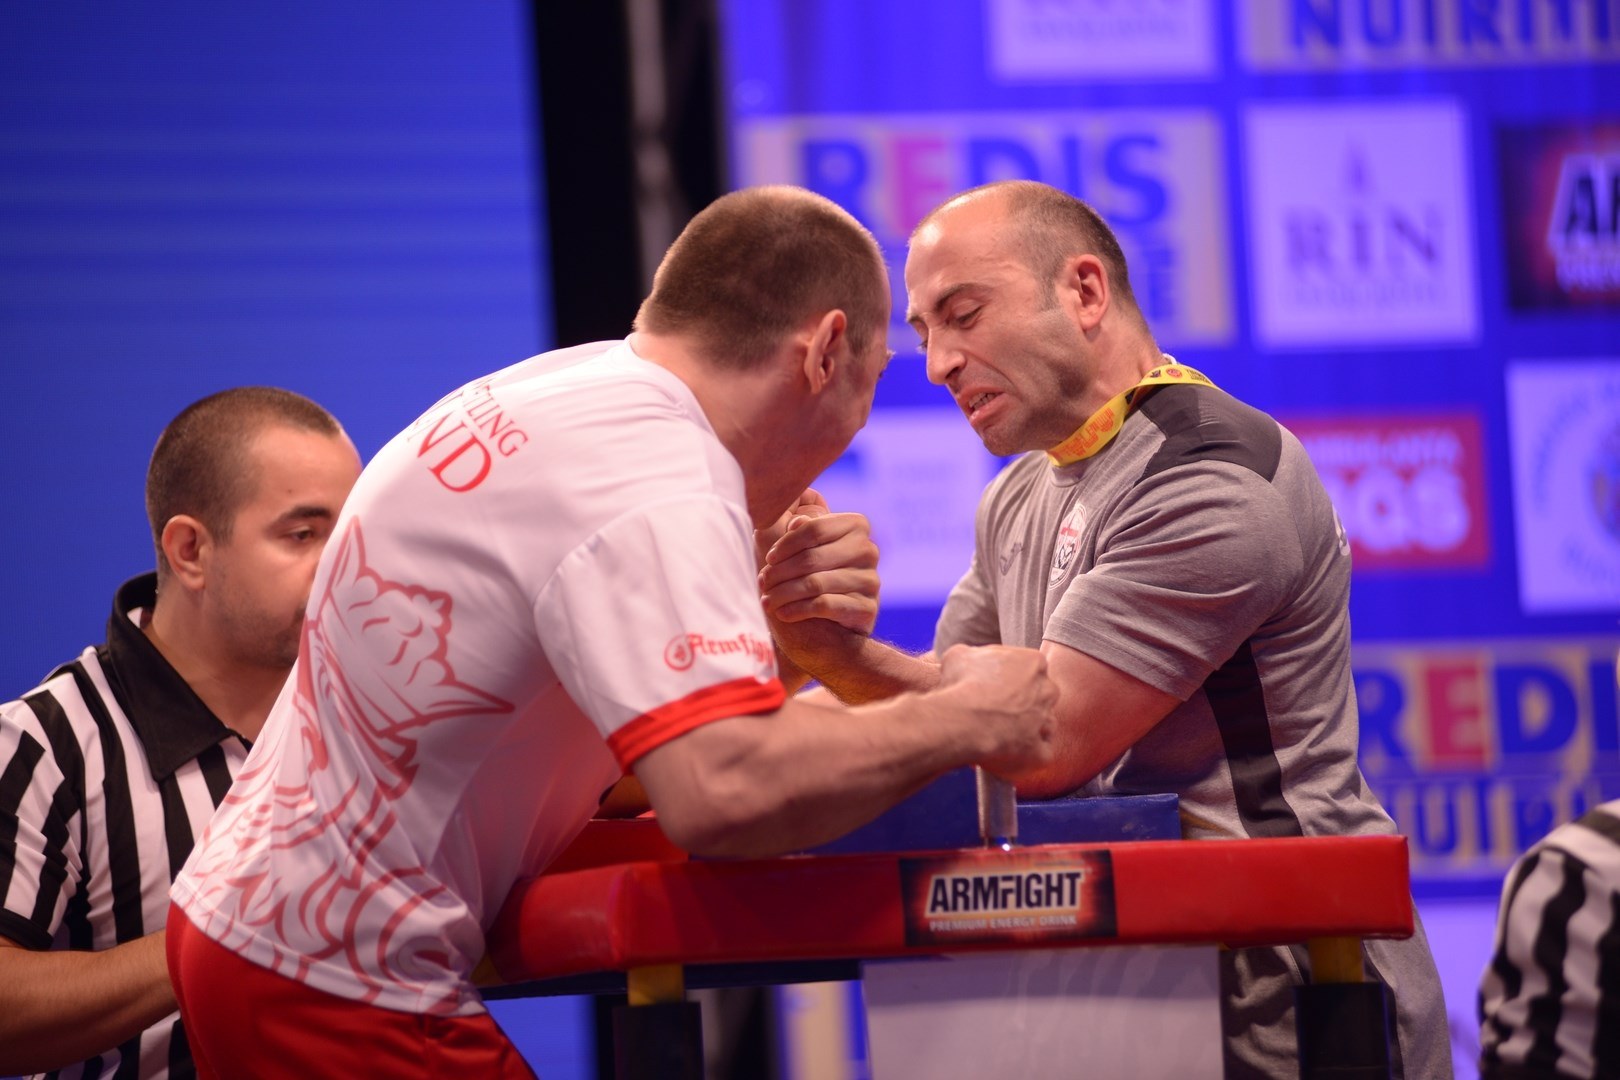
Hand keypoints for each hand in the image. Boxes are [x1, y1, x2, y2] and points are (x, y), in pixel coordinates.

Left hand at [757, 490, 879, 634]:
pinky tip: (783, 613)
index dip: (785, 543)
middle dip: (779, 572)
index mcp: (855, 526)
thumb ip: (793, 525)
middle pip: (811, 558)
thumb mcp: (799, 548)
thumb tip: (797, 520)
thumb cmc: (808, 578)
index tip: (768, 558)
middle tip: (762, 582)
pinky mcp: (867, 608)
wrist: (829, 629)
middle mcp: (868, 550)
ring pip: (814, 583)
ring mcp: (870, 580)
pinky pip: (824, 605)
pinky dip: (797, 609)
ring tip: (767, 601)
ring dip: (783, 593)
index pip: (813, 528)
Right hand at [935, 644, 1056, 778]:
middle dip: (1024, 701)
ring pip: (1044, 724)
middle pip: (1041, 694)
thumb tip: (965, 660)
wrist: (961, 721)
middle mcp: (1047, 690)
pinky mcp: (1041, 751)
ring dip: (1028, 728)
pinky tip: (1009, 753)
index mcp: (1033, 662)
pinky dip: (1028, 755)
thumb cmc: (961, 685)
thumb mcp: (958, 656)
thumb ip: (970, 656)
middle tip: (997, 709)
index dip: (1011, 677)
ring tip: (1001, 733)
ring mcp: (1046, 721)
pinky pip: (1041, 753)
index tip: (993, 685)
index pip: (1030, 667)